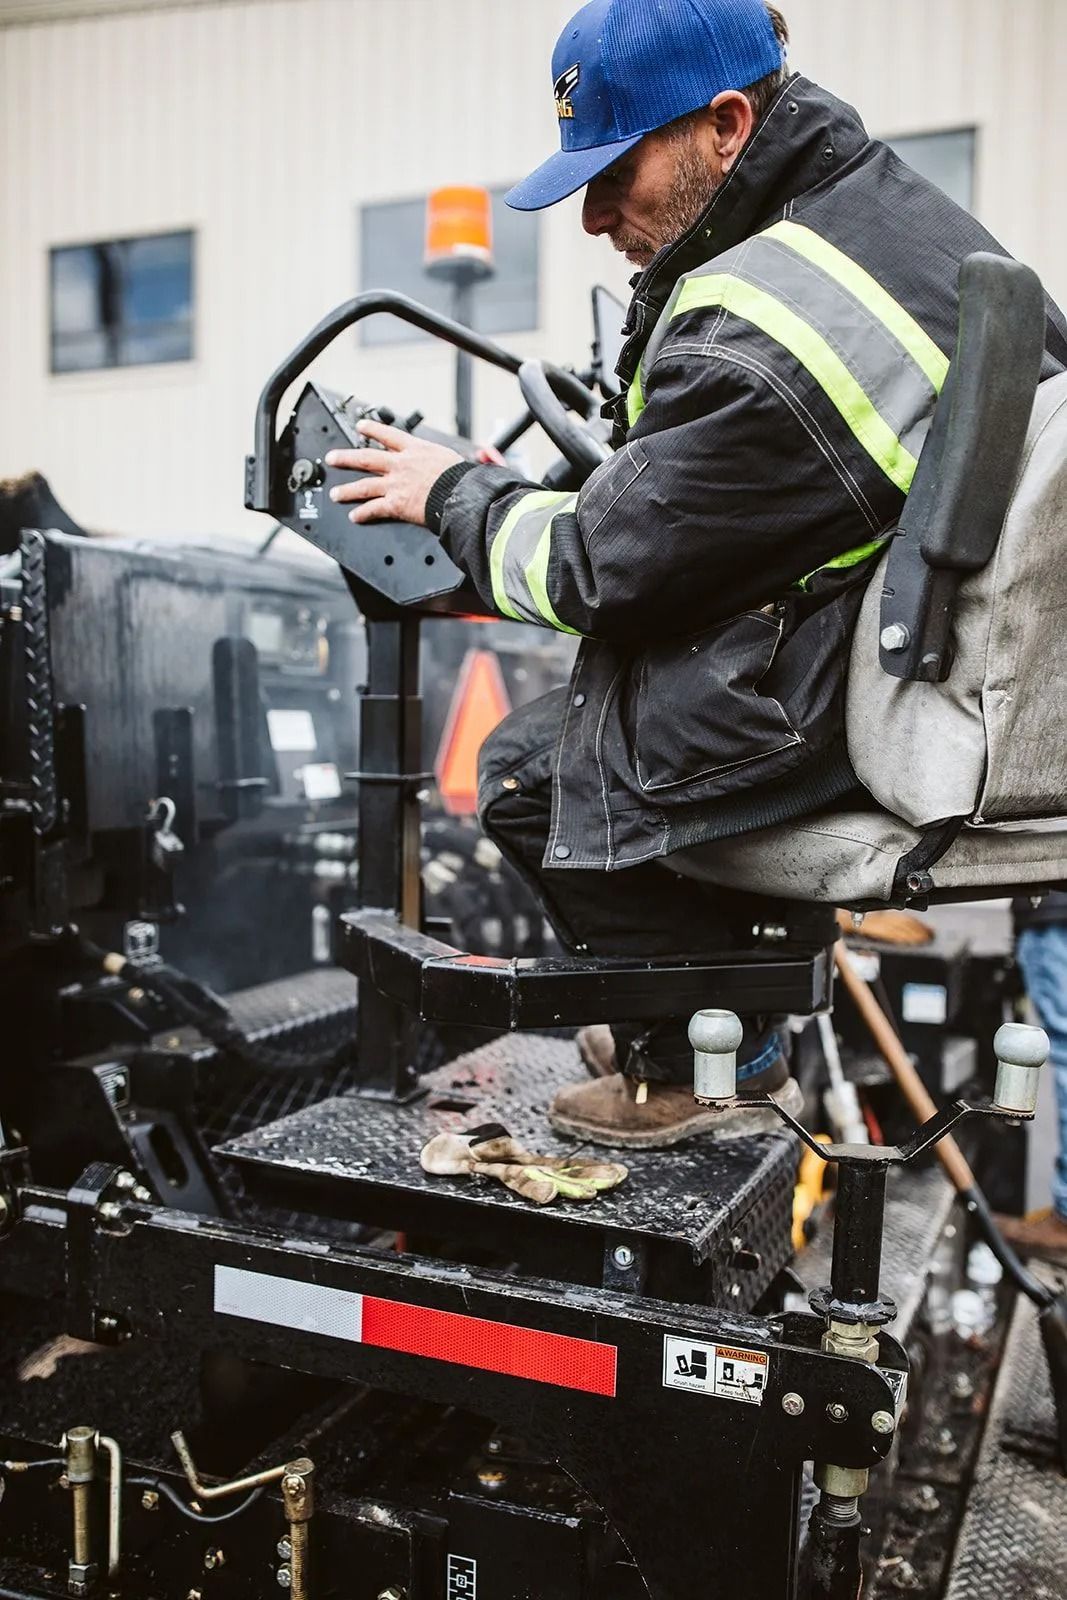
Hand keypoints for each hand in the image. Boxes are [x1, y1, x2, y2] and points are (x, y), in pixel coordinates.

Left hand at [326, 420, 462, 526]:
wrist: (459, 493)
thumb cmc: (460, 477)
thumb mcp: (448, 456)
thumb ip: (436, 457)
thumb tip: (441, 460)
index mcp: (414, 449)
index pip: (388, 435)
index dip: (372, 429)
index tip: (361, 426)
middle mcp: (400, 465)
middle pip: (366, 458)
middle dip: (346, 458)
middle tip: (332, 458)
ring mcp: (395, 485)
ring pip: (364, 486)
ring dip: (347, 490)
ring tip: (336, 493)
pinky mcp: (396, 504)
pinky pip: (374, 509)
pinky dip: (363, 514)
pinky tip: (354, 517)